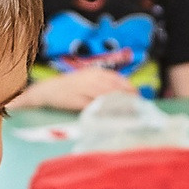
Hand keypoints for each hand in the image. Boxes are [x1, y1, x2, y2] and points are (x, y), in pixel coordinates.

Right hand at [13, 68, 134, 110]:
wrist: (49, 90)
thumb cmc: (73, 87)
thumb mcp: (90, 80)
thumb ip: (105, 85)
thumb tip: (126, 93)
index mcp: (96, 73)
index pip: (118, 80)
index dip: (129, 89)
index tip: (138, 97)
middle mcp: (92, 78)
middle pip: (114, 88)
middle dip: (127, 98)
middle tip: (137, 107)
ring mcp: (85, 88)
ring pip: (106, 96)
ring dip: (118, 104)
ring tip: (128, 113)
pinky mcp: (78, 100)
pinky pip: (94, 106)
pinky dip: (104, 111)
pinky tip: (111, 115)